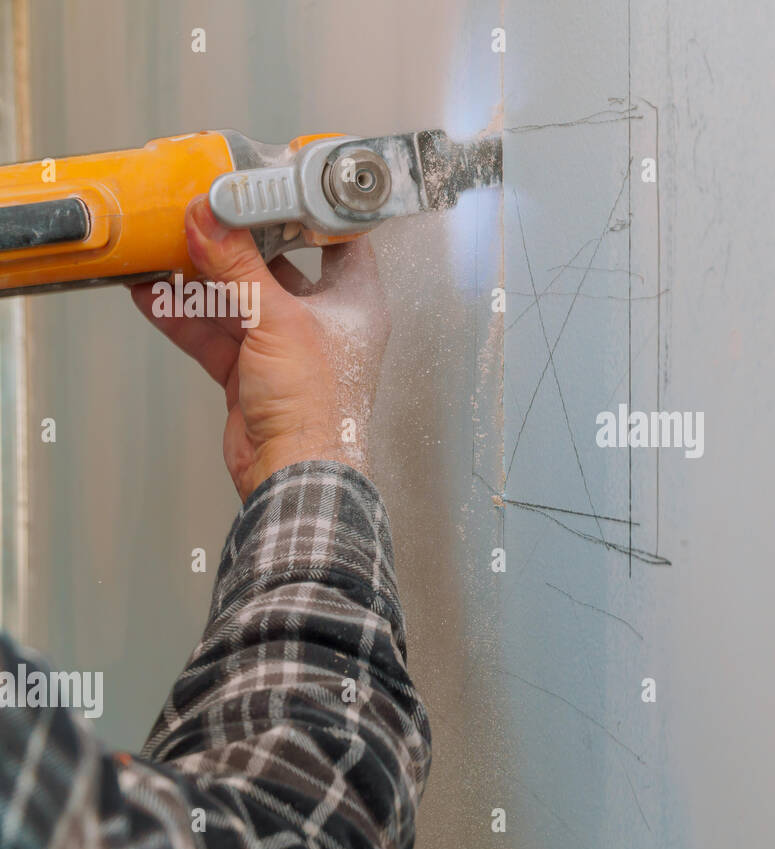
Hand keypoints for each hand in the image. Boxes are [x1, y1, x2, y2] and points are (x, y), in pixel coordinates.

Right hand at [131, 197, 390, 500]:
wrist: (294, 472)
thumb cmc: (317, 407)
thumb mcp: (278, 319)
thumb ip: (238, 267)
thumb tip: (210, 218)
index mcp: (356, 301)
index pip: (339, 240)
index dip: (309, 211)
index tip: (273, 182)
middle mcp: (325, 321)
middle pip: (277, 266)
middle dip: (236, 244)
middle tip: (201, 213)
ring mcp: (287, 346)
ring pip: (238, 299)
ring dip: (200, 279)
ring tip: (164, 249)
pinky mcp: (252, 372)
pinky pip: (215, 333)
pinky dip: (185, 315)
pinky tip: (153, 294)